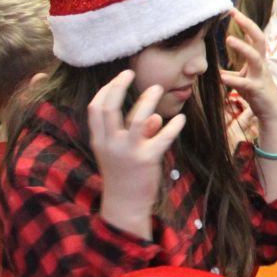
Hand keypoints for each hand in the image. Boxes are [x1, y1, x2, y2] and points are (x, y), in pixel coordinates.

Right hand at [88, 70, 184, 238]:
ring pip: (138, 118)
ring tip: (158, 89)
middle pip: (110, 107)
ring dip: (149, 100)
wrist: (125, 203)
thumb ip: (129, 134)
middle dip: (119, 86)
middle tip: (132, 73)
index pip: (95, 108)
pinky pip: (163, 137)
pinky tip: (181, 119)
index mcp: (99, 140)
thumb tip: (154, 117)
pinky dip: (174, 126)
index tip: (119, 78)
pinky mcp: (147, 159)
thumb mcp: (117, 153)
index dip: (106, 89)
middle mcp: (110, 144)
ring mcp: (128, 152)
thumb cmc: (122, 174)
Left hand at [222, 9, 276, 125]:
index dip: (245, 23)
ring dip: (243, 48)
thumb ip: (235, 72)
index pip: (254, 36)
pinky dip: (233, 79)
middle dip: (248, 25)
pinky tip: (221, 77)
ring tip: (229, 39)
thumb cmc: (257, 94)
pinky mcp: (257, 90)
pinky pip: (245, 83)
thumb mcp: (245, 79)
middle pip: (259, 39)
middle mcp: (261, 64)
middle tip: (234, 13)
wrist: (270, 114)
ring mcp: (260, 76)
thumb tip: (221, 69)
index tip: (232, 10)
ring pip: (255, 58)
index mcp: (258, 60)